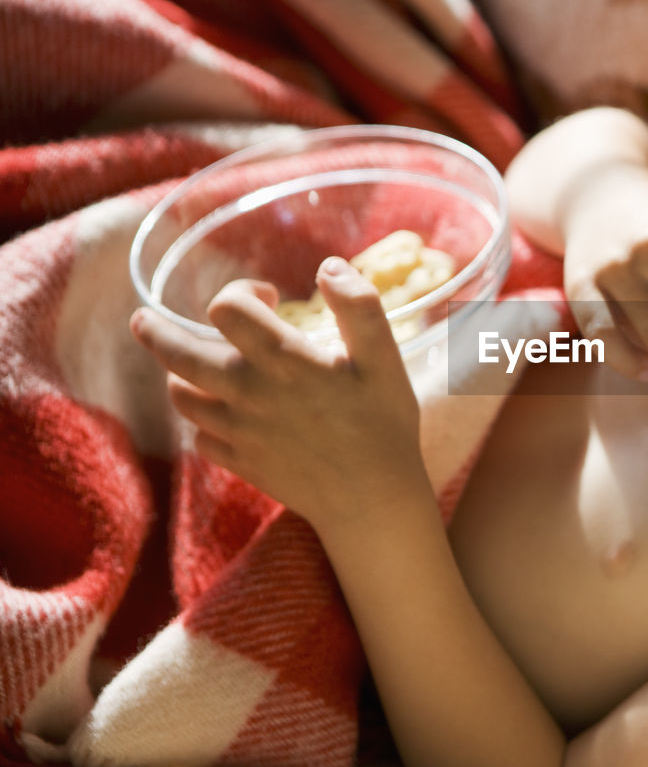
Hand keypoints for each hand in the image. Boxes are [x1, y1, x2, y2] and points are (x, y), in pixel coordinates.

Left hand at [130, 257, 428, 532]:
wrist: (373, 499)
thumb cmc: (383, 424)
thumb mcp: (385, 360)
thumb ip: (360, 307)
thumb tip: (329, 266)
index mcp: (282, 360)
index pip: (227, 308)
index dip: (241, 291)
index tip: (267, 296)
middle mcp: (248, 392)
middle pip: (177, 353)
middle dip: (156, 331)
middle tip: (143, 320)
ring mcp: (239, 431)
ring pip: (180, 395)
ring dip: (178, 374)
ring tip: (188, 365)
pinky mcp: (240, 462)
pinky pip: (199, 436)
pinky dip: (201, 419)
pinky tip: (217, 412)